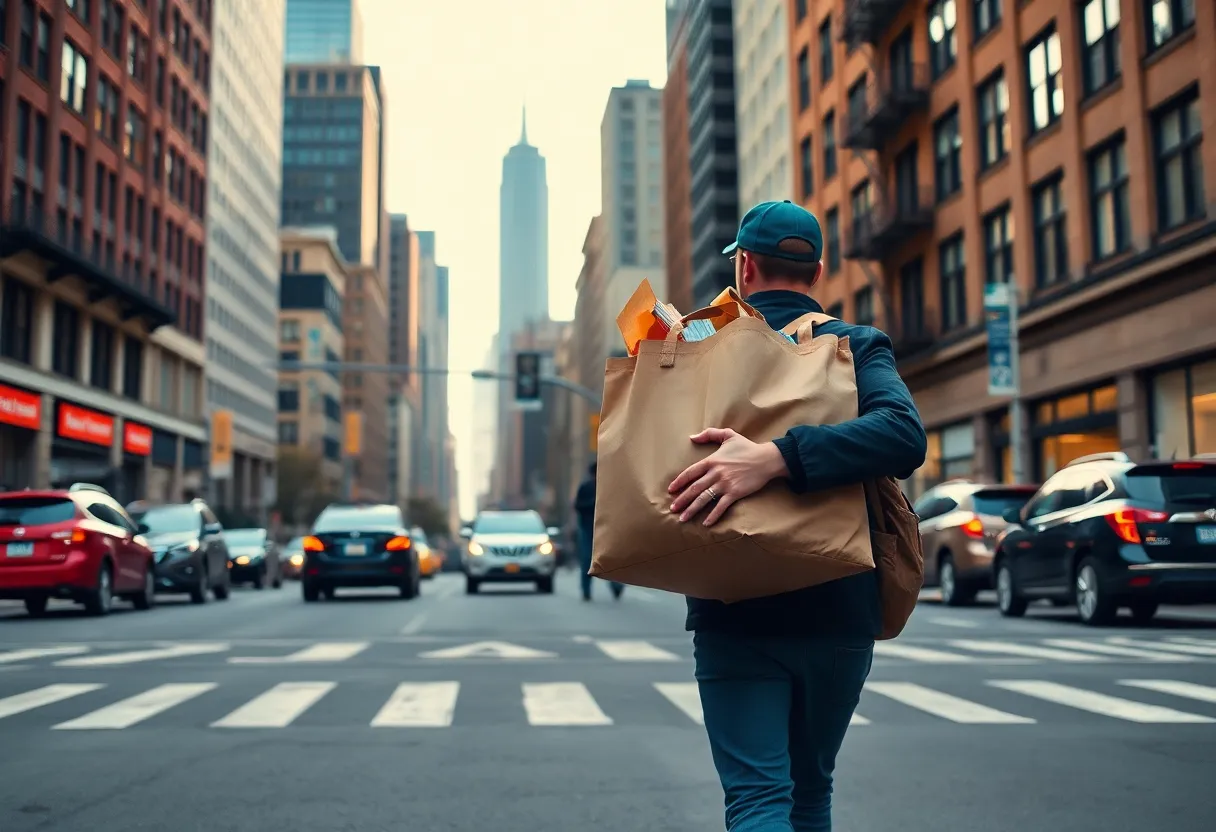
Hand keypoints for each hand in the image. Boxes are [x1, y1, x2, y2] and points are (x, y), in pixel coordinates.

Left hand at [667, 428, 788, 525]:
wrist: (767, 459)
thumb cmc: (747, 447)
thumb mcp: (728, 435)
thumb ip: (709, 433)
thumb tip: (692, 437)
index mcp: (712, 460)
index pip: (690, 472)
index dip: (679, 481)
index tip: (671, 490)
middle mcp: (716, 473)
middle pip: (694, 488)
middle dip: (682, 499)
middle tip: (672, 509)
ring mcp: (725, 484)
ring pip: (704, 498)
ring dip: (692, 509)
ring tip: (683, 518)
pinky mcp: (735, 493)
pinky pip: (721, 506)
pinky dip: (713, 515)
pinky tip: (706, 523)